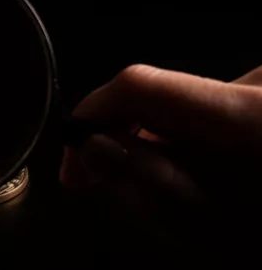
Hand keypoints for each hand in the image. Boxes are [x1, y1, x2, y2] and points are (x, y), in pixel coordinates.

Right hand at [60, 64, 261, 251]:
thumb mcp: (211, 231)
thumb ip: (148, 184)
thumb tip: (94, 146)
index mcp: (248, 114)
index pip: (140, 88)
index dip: (91, 117)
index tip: (74, 161)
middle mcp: (256, 87)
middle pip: (157, 99)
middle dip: (123, 140)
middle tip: (106, 184)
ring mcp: (258, 90)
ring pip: (177, 108)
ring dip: (154, 146)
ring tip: (168, 192)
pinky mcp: (256, 99)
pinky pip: (200, 112)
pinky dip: (184, 143)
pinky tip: (195, 176)